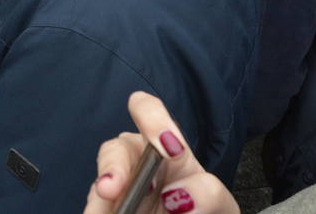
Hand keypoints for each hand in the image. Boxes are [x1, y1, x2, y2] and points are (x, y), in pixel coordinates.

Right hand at [82, 92, 237, 213]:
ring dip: (103, 195)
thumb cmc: (204, 212)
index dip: (152, 118)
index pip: (148, 112)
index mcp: (165, 148)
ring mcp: (119, 188)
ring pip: (101, 183)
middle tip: (111, 189)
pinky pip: (96, 209)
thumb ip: (209, 194)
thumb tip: (180, 196)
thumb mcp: (219, 204)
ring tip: (108, 213)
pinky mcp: (106, 209)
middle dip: (113, 167)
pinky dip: (98, 212)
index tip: (169, 147)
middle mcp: (136, 162)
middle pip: (116, 150)